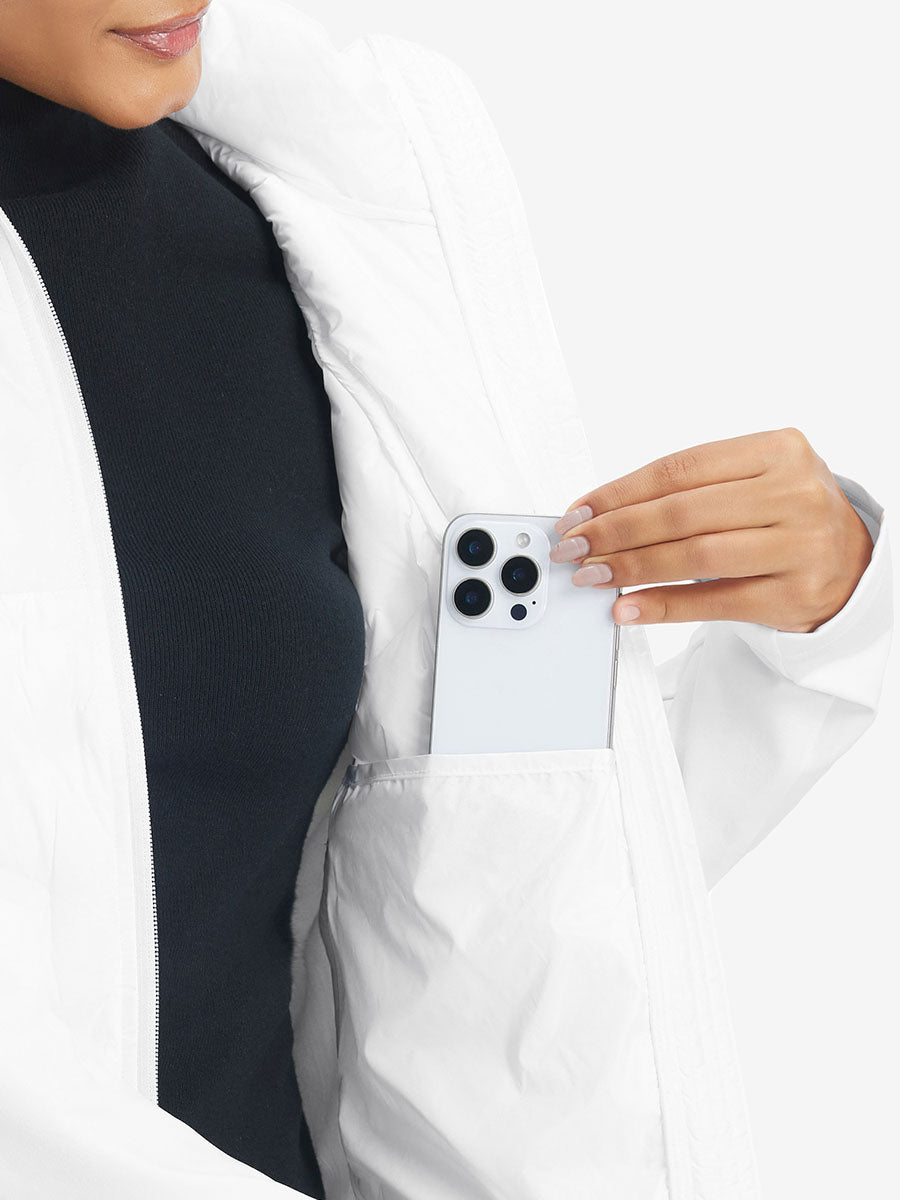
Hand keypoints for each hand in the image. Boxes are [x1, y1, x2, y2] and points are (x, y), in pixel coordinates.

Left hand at [550, 428, 873, 632]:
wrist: (852, 561)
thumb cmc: (785, 515)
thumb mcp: (751, 481)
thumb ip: (688, 490)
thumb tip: (600, 514)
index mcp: (777, 450)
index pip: (679, 470)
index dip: (619, 492)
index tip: (579, 511)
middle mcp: (793, 493)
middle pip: (681, 513)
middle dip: (615, 531)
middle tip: (573, 546)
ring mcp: (798, 545)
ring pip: (694, 557)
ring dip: (631, 568)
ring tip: (592, 575)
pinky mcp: (793, 594)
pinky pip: (714, 602)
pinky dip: (663, 606)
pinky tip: (628, 608)